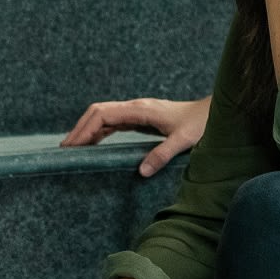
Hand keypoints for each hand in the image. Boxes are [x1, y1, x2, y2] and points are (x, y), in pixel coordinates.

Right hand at [61, 96, 209, 176]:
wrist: (214, 112)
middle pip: (98, 112)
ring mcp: (138, 111)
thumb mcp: (184, 140)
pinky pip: (115, 122)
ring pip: (104, 116)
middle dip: (80, 128)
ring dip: (87, 129)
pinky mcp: (142, 118)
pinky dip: (100, 131)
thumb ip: (163, 154)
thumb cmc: (201, 123)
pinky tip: (94, 143)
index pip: (103, 114)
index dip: (85, 128)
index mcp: (141, 110)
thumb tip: (141, 171)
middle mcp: (136, 107)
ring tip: (73, 148)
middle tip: (65, 149)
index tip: (72, 145)